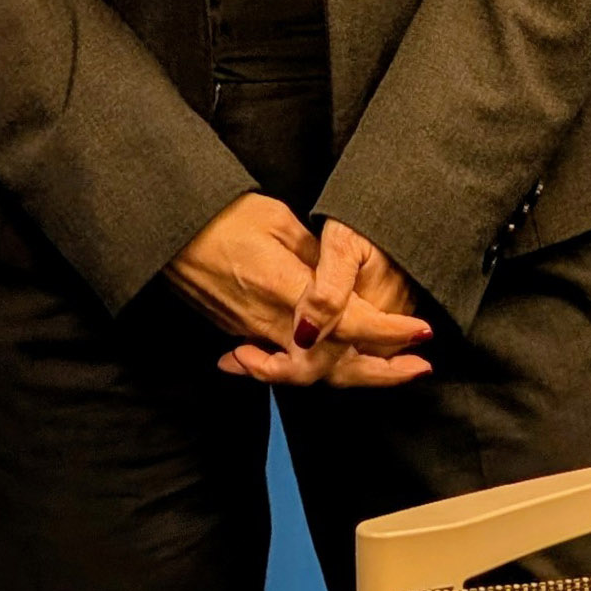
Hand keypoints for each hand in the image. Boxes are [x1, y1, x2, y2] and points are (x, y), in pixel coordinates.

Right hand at [168, 198, 431, 388]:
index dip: (392, 332)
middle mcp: (273, 321)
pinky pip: (279, 366)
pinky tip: (325, 368)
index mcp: (288, 288)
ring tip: (385, 371)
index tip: (422, 331)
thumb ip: (317, 257)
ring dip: (351, 376)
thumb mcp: (281, 222)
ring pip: (310, 372)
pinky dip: (306, 372)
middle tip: (419, 368)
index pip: (351, 323)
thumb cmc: (224, 214)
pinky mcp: (238, 334)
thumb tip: (344, 281)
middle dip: (382, 373)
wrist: (169, 230)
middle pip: (335, 365)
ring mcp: (253, 333)